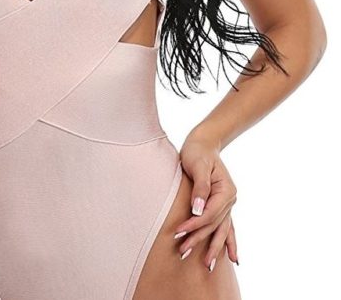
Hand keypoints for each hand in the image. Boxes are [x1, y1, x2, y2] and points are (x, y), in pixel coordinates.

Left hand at [174, 133, 238, 270]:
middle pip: (213, 225)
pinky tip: (233, 259)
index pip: (209, 214)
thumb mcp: (198, 165)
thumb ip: (199, 188)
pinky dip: (229, 242)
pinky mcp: (221, 205)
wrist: (203, 144)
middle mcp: (230, 200)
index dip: (193, 225)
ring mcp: (228, 204)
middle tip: (183, 253)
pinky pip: (227, 227)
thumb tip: (197, 209)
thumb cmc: (197, 152)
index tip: (177, 232)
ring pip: (221, 230)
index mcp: (226, 191)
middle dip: (198, 240)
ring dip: (213, 248)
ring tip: (207, 267)